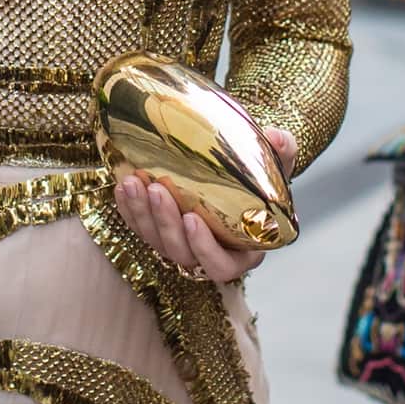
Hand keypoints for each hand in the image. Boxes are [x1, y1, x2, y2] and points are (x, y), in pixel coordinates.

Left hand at [113, 127, 295, 282]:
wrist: (235, 169)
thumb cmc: (260, 176)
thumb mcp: (276, 165)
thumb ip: (282, 153)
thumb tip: (278, 138)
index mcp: (243, 249)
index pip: (222, 265)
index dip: (205, 249)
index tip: (193, 219)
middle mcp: (209, 253)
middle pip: (182, 254)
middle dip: (165, 223)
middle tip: (157, 188)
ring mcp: (181, 244)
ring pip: (156, 243)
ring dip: (142, 214)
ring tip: (135, 182)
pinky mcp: (158, 232)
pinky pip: (139, 228)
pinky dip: (128, 210)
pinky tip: (122, 185)